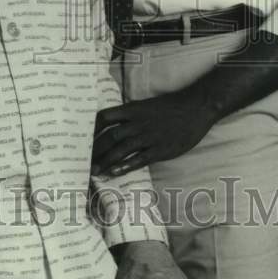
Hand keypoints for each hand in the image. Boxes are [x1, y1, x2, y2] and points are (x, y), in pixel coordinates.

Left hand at [92, 91, 215, 176]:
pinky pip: (139, 159)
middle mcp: (138, 122)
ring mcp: (149, 136)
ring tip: (94, 171)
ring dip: (105, 160)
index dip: (92, 128)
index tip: (81, 138)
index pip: (105, 117)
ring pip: (121, 149)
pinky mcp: (161, 149)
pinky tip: (114, 173)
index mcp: (133, 109)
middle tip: (83, 161)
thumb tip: (114, 124)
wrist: (196, 107)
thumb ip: (131, 115)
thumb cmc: (171, 107)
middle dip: (95, 150)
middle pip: (109, 136)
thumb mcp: (147, 106)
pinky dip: (125, 166)